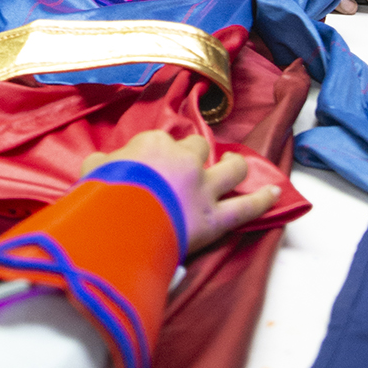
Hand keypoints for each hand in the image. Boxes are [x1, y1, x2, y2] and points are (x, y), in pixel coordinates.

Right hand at [81, 129, 279, 255]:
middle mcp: (185, 161)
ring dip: (235, 166)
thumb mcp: (92, 172)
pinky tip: (275, 193)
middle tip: (187, 168)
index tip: (154, 164)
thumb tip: (100, 165)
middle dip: (194, 156)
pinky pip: (246, 208)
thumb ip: (101, 164)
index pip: (164, 141)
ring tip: (236, 166)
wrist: (117, 227)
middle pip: (198, 148)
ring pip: (231, 169)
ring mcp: (204, 189)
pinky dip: (262, 201)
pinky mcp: (215, 218)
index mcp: (154, 145)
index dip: (161, 153)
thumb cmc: (101, 197)